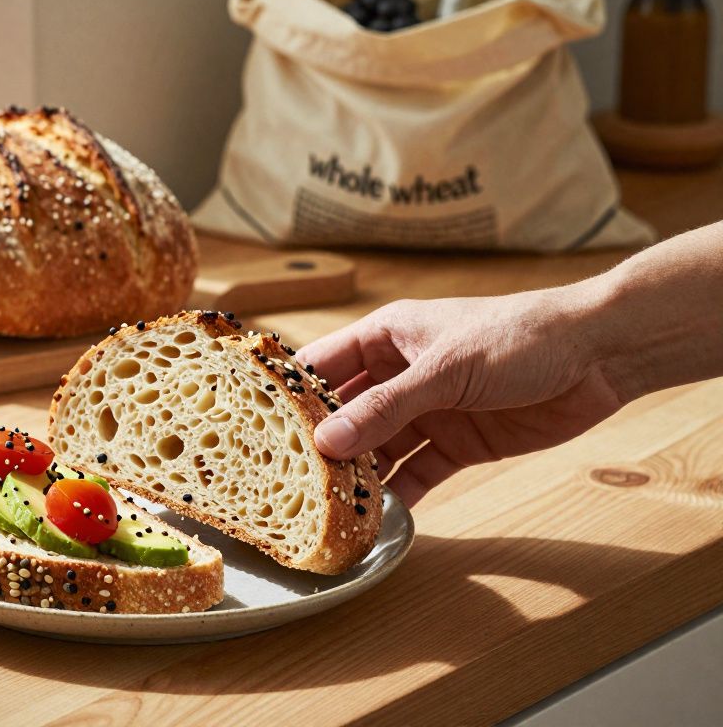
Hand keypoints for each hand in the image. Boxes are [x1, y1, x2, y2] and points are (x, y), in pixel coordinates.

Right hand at [298, 288, 624, 505]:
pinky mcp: (459, 443)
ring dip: (359, 476)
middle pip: (347, 415)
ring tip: (329, 509)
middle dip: (322, 446)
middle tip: (289, 482)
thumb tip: (326, 443)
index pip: (322, 365)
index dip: (290, 395)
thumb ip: (385, 409)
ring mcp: (428, 411)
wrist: (600, 355)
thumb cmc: (520, 336)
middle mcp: (400, 374)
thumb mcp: (444, 370)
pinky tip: (381, 519)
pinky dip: (401, 495)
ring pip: (379, 449)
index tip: (255, 430)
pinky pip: (418, 473)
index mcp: (387, 336)